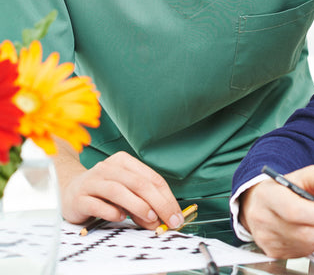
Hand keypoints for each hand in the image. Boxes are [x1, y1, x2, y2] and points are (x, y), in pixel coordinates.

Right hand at [57, 149, 182, 230]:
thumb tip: (159, 219)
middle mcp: (108, 168)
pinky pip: (97, 204)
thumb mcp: (126, 193)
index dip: (166, 197)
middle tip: (167, 220)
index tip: (176, 214)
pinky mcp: (79, 197)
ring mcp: (92, 181)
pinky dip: (111, 211)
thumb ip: (142, 203)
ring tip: (149, 217)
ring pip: (119, 190)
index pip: (151, 178)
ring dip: (137, 205)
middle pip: (138, 183)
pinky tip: (120, 218)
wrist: (69, 191)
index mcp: (124, 162)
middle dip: (157, 202)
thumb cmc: (103, 191)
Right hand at [239, 165, 313, 258]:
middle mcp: (264, 219)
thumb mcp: (308, 173)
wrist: (263, 202)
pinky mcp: (274, 252)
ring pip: (305, 244)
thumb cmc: (287, 187)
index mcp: (269, 195)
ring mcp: (268, 239)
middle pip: (302, 232)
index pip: (294, 210)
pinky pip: (302, 252)